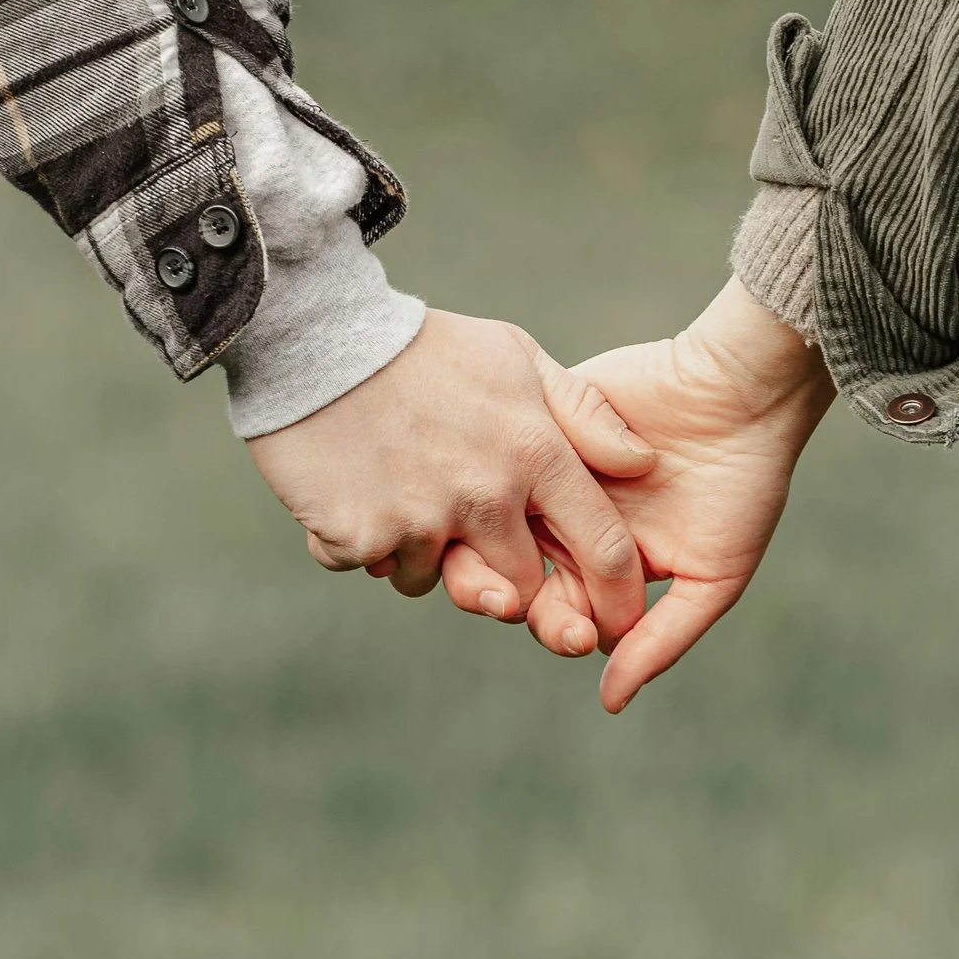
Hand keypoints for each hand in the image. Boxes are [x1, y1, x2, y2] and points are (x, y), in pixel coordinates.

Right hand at [245, 308, 657, 655]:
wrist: (314, 338)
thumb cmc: (423, 346)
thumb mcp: (516, 357)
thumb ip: (584, 414)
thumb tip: (644, 463)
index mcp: (534, 452)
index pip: (603, 547)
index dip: (617, 596)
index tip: (615, 620)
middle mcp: (485, 496)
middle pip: (522, 588)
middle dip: (506, 582)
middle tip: (473, 541)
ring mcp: (422, 521)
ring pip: (439, 580)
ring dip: (423, 553)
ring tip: (400, 486)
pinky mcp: (363, 537)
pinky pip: (375, 567)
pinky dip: (362, 539)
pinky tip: (352, 485)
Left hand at [445, 279, 834, 711]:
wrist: (743, 394)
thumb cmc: (741, 488)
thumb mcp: (712, 577)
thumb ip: (659, 640)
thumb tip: (609, 702)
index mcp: (602, 564)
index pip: (554, 612)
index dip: (553, 629)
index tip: (572, 634)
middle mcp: (566, 522)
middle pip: (508, 576)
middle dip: (511, 599)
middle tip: (525, 603)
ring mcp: (545, 471)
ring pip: (487, 523)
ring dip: (484, 548)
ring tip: (507, 559)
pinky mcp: (538, 419)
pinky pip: (497, 457)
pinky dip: (495, 479)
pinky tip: (504, 495)